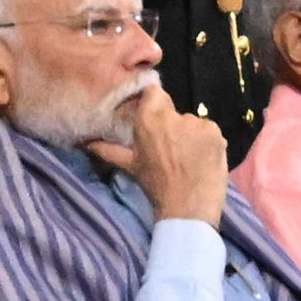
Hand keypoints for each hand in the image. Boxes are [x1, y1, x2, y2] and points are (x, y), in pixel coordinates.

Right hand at [84, 81, 228, 224]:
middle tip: (171, 149)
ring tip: (188, 158)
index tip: (154, 115)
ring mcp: (198, 123)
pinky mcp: (216, 132)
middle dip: (173, 126)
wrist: (187, 208)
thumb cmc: (155, 186)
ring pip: (193, 124)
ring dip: (191, 136)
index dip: (154, 101)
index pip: (153, 92)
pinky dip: (207, 143)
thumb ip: (107, 150)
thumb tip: (84, 143)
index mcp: (150, 119)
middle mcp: (174, 115)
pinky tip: (202, 160)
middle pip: (174, 112)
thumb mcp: (130, 166)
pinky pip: (209, 133)